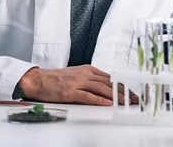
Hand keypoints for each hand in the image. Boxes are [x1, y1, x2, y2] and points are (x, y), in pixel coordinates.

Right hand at [19, 65, 137, 105]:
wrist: (38, 79)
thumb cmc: (56, 79)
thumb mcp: (76, 74)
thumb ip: (90, 79)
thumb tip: (105, 87)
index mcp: (87, 69)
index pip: (110, 78)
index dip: (122, 86)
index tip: (132, 93)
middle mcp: (84, 74)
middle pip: (109, 83)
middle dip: (123, 92)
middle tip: (134, 99)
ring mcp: (77, 82)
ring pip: (101, 89)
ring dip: (116, 96)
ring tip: (126, 102)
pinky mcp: (70, 92)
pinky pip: (88, 96)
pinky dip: (99, 100)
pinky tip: (108, 104)